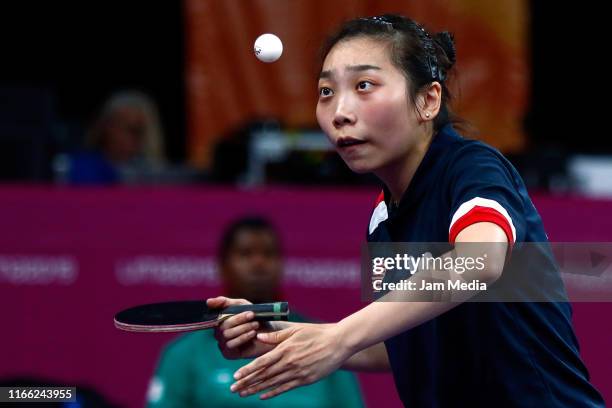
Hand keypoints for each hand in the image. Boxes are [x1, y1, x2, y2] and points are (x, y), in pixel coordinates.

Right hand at [207, 296, 279, 359]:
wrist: (270, 333)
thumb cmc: (254, 317)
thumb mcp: (241, 305)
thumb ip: (225, 302)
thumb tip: (208, 301)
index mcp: (219, 320)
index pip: (215, 314)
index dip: (222, 308)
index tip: (238, 308)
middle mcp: (218, 332)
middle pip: (222, 325)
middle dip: (239, 319)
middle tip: (252, 315)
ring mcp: (222, 343)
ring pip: (227, 335)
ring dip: (243, 328)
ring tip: (255, 324)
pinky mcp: (228, 354)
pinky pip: (230, 345)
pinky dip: (242, 338)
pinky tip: (253, 334)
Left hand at [230, 323, 352, 399]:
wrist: (338, 343)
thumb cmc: (316, 333)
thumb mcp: (295, 330)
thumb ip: (276, 337)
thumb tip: (258, 337)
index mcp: (285, 349)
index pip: (262, 362)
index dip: (248, 370)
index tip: (235, 376)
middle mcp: (289, 363)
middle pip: (264, 375)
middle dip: (247, 383)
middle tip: (233, 389)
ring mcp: (297, 373)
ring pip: (272, 383)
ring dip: (256, 390)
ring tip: (243, 394)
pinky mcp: (305, 379)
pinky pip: (286, 388)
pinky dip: (273, 393)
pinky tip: (263, 396)